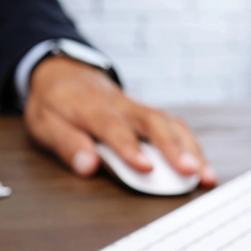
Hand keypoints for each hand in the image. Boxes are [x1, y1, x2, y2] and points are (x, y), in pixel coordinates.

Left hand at [23, 56, 216, 186]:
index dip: (130, 148)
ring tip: (205, 175)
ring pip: (169, 123)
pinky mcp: (146, 114)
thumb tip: (88, 166)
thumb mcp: (44, 124)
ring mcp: (137, 108)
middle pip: (153, 122)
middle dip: (174, 148)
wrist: (64, 74)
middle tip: (191, 172)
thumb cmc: (53, 104)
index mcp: (91, 108)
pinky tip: (202, 165)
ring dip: (190, 149)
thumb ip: (66, 144)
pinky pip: (172, 126)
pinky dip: (190, 145)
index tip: (146, 167)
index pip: (114, 128)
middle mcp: (121, 106)